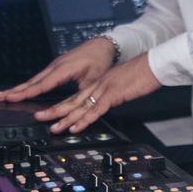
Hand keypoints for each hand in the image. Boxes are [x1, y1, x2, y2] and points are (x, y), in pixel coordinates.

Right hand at [0, 37, 114, 102]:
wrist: (103, 44)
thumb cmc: (100, 60)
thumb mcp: (94, 79)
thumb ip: (82, 93)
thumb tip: (75, 106)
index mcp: (64, 69)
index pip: (42, 84)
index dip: (27, 92)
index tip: (12, 97)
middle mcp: (57, 65)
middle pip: (33, 80)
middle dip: (15, 89)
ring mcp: (55, 65)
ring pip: (34, 78)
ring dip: (19, 87)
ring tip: (4, 94)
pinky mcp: (56, 66)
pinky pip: (40, 76)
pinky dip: (29, 84)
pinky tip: (22, 89)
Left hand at [32, 53, 161, 133]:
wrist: (153, 64)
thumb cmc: (142, 74)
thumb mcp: (123, 85)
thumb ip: (112, 93)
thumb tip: (108, 102)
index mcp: (100, 82)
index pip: (77, 96)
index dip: (62, 105)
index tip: (50, 112)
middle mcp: (99, 84)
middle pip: (73, 100)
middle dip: (55, 110)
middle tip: (39, 117)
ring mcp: (104, 89)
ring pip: (80, 106)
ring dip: (65, 118)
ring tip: (53, 127)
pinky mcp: (113, 94)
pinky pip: (95, 110)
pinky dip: (84, 120)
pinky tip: (75, 127)